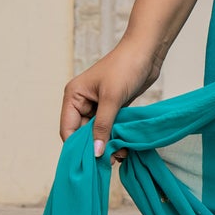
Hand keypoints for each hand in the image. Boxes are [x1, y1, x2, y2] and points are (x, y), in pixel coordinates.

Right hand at [60, 41, 158, 160]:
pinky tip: (124, 147)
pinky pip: (108, 127)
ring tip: (120, 155)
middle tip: (110, 161)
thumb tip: (95, 152)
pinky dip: (114, 137)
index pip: (68, 129)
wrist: (146, 51)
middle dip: (94, 147)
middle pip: (82, 133)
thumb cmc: (125, 67)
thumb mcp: (112, 99)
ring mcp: (97, 105)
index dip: (77, 147)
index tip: (90, 162)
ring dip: (106, 144)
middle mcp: (82, 102)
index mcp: (73, 96)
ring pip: (96, 132)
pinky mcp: (112, 107)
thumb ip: (102, 126)